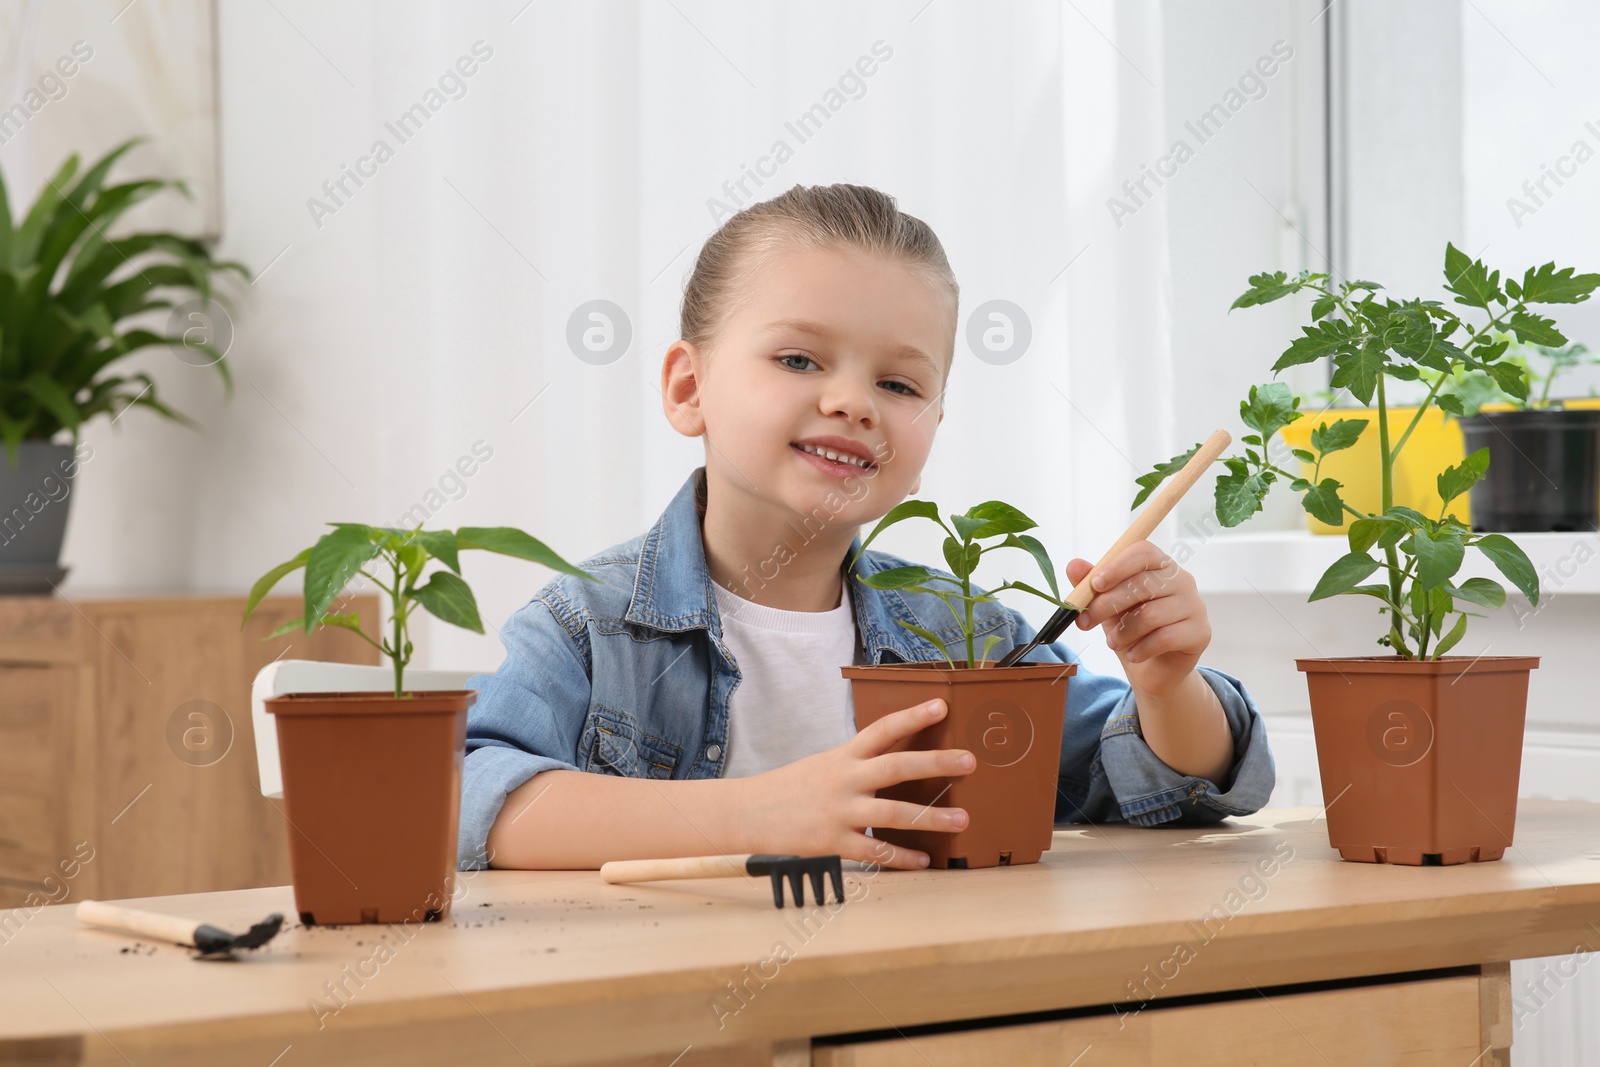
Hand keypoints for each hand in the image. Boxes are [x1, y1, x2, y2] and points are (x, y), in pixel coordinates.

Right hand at [733, 698, 974, 870]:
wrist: (751, 813)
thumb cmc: (794, 787)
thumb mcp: (827, 763)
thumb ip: (862, 761)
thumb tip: (903, 753)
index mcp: (844, 756)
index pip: (882, 729)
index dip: (912, 716)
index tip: (942, 705)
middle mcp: (845, 780)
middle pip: (896, 767)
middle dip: (935, 763)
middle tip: (969, 761)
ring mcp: (840, 812)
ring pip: (893, 814)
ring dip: (931, 817)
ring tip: (962, 819)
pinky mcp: (833, 842)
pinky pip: (874, 853)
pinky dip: (901, 859)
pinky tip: (924, 861)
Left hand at [1068, 542, 1210, 698]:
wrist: (1153, 670)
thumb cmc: (1130, 630)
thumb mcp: (1105, 606)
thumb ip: (1089, 585)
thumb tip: (1073, 565)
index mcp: (1159, 565)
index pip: (1143, 552)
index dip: (1117, 566)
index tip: (1095, 584)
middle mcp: (1182, 580)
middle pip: (1144, 583)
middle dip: (1108, 604)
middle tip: (1085, 621)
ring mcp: (1195, 605)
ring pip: (1152, 614)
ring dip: (1123, 632)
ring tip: (1112, 642)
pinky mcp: (1201, 632)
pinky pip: (1166, 638)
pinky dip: (1142, 649)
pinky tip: (1133, 655)